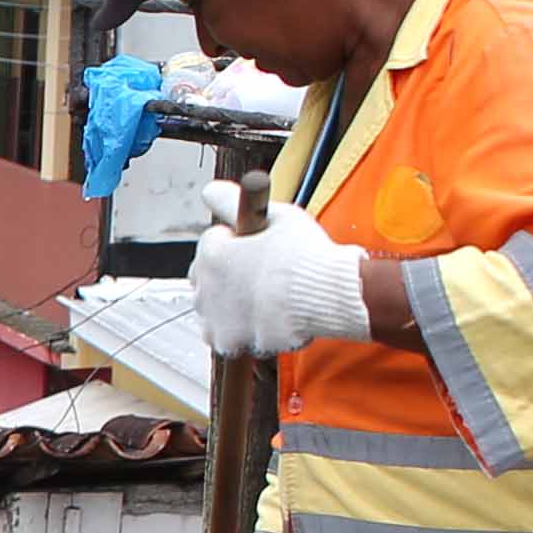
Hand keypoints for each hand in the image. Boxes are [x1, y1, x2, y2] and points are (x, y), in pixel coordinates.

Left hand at [190, 184, 369, 358]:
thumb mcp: (274, 216)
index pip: (212, 242)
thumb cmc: (306, 255)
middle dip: (229, 275)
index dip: (238, 243)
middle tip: (264, 275)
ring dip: (232, 305)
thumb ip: (235, 202)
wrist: (327, 294)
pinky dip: (241, 332)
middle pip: (208, 277)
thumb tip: (209, 190)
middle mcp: (205, 286)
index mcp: (212, 252)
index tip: (258, 247)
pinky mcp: (228, 342)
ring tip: (267, 299)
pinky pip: (227, 338)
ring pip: (214, 310)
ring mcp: (215, 318)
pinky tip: (265, 319)